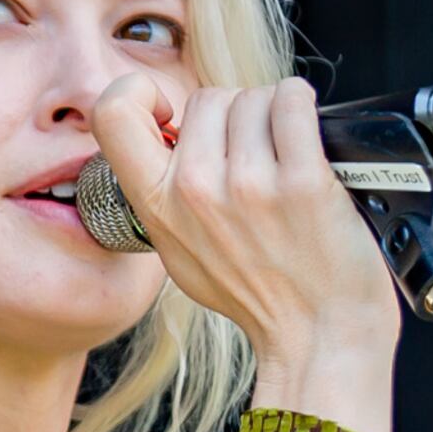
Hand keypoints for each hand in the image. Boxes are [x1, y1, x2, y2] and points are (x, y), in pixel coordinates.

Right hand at [88, 74, 398, 431]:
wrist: (319, 338)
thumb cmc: (259, 297)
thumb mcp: (182, 254)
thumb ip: (165, 196)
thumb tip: (168, 136)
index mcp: (157, 207)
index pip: (113, 112)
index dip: (141, 93)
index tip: (170, 112)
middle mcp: (196, 191)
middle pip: (208, 97)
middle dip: (233, 117)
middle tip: (255, 158)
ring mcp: (249, 185)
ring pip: (254, 97)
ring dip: (274, 118)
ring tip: (285, 162)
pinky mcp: (302, 180)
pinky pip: (293, 100)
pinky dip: (303, 109)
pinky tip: (307, 140)